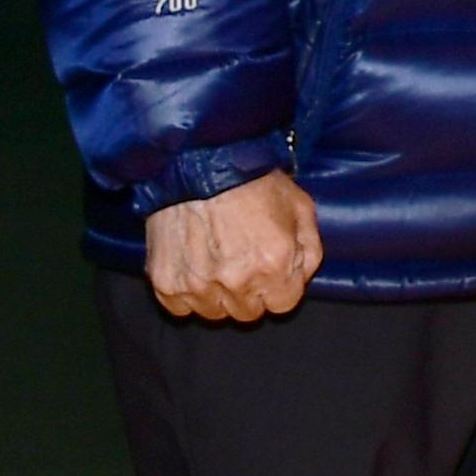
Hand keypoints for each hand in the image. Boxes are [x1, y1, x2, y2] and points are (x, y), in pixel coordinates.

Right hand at [142, 169, 321, 321]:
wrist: (200, 162)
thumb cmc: (254, 181)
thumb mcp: (301, 207)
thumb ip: (310, 250)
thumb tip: (300, 278)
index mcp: (273, 265)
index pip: (283, 305)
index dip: (281, 285)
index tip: (274, 268)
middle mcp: (236, 282)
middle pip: (249, 313)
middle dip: (252, 292)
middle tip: (244, 261)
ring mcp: (197, 285)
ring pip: (214, 313)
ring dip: (219, 295)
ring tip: (217, 261)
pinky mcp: (165, 283)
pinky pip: (180, 307)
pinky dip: (187, 293)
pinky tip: (194, 266)